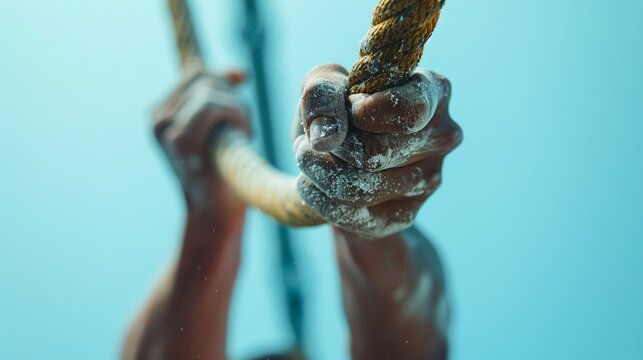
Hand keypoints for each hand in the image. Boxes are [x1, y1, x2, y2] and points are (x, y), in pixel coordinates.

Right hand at [153, 69, 249, 215]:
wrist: (216, 214)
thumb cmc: (224, 171)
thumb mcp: (222, 125)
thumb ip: (223, 95)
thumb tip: (239, 72)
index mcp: (161, 112)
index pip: (197, 72)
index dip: (226, 81)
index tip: (241, 102)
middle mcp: (157, 118)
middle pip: (206, 78)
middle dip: (233, 99)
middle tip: (241, 130)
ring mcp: (164, 128)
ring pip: (211, 90)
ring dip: (236, 111)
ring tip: (240, 137)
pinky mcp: (178, 140)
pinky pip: (213, 105)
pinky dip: (235, 117)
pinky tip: (239, 141)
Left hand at [294, 64, 460, 237]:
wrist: (338, 156)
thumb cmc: (338, 110)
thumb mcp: (323, 83)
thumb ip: (321, 93)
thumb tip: (325, 137)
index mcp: (433, 92)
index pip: (411, 110)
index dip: (367, 112)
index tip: (347, 109)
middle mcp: (440, 138)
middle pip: (375, 153)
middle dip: (332, 146)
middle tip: (311, 138)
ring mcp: (426, 181)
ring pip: (360, 189)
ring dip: (318, 172)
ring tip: (306, 157)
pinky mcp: (404, 216)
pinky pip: (353, 216)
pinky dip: (318, 198)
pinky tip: (309, 183)